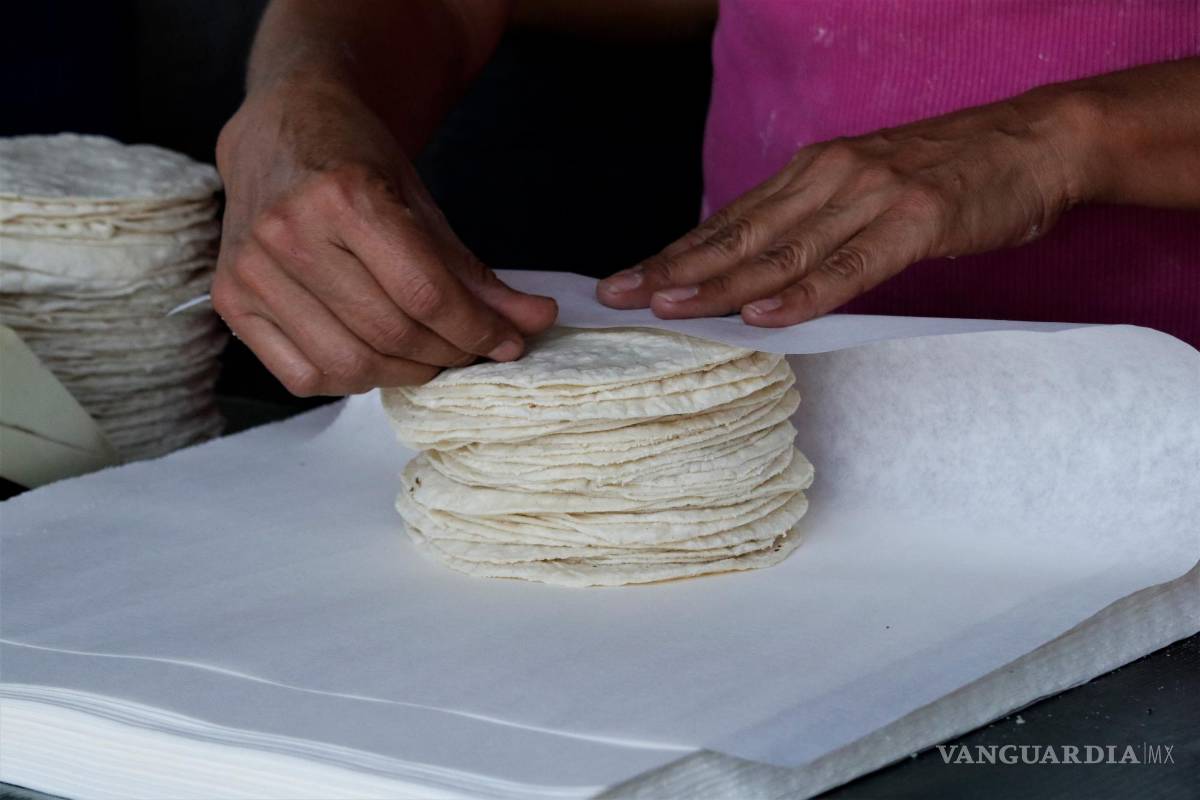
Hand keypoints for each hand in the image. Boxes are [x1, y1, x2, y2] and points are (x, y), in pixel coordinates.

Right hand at [213, 78, 556, 394]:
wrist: (282, 129)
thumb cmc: (355, 160)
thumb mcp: (422, 202)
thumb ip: (474, 270)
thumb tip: (534, 320)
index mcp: (343, 196)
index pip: (425, 293)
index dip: (477, 329)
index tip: (508, 341)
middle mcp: (288, 233)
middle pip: (390, 332)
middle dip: (448, 353)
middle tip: (472, 348)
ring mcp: (252, 270)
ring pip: (348, 362)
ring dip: (405, 372)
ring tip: (429, 353)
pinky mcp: (232, 300)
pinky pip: (303, 375)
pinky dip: (352, 379)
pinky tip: (374, 355)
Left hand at [597, 91, 1088, 325]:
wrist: (1035, 141)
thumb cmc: (950, 174)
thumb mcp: (865, 190)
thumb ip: (814, 225)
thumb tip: (760, 274)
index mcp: (811, 173)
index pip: (729, 221)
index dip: (675, 254)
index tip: (629, 281)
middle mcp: (828, 178)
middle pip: (738, 235)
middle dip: (674, 269)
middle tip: (621, 297)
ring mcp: (870, 196)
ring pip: (780, 251)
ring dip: (720, 284)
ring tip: (669, 308)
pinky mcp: (914, 221)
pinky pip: (848, 266)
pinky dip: (802, 294)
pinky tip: (761, 315)